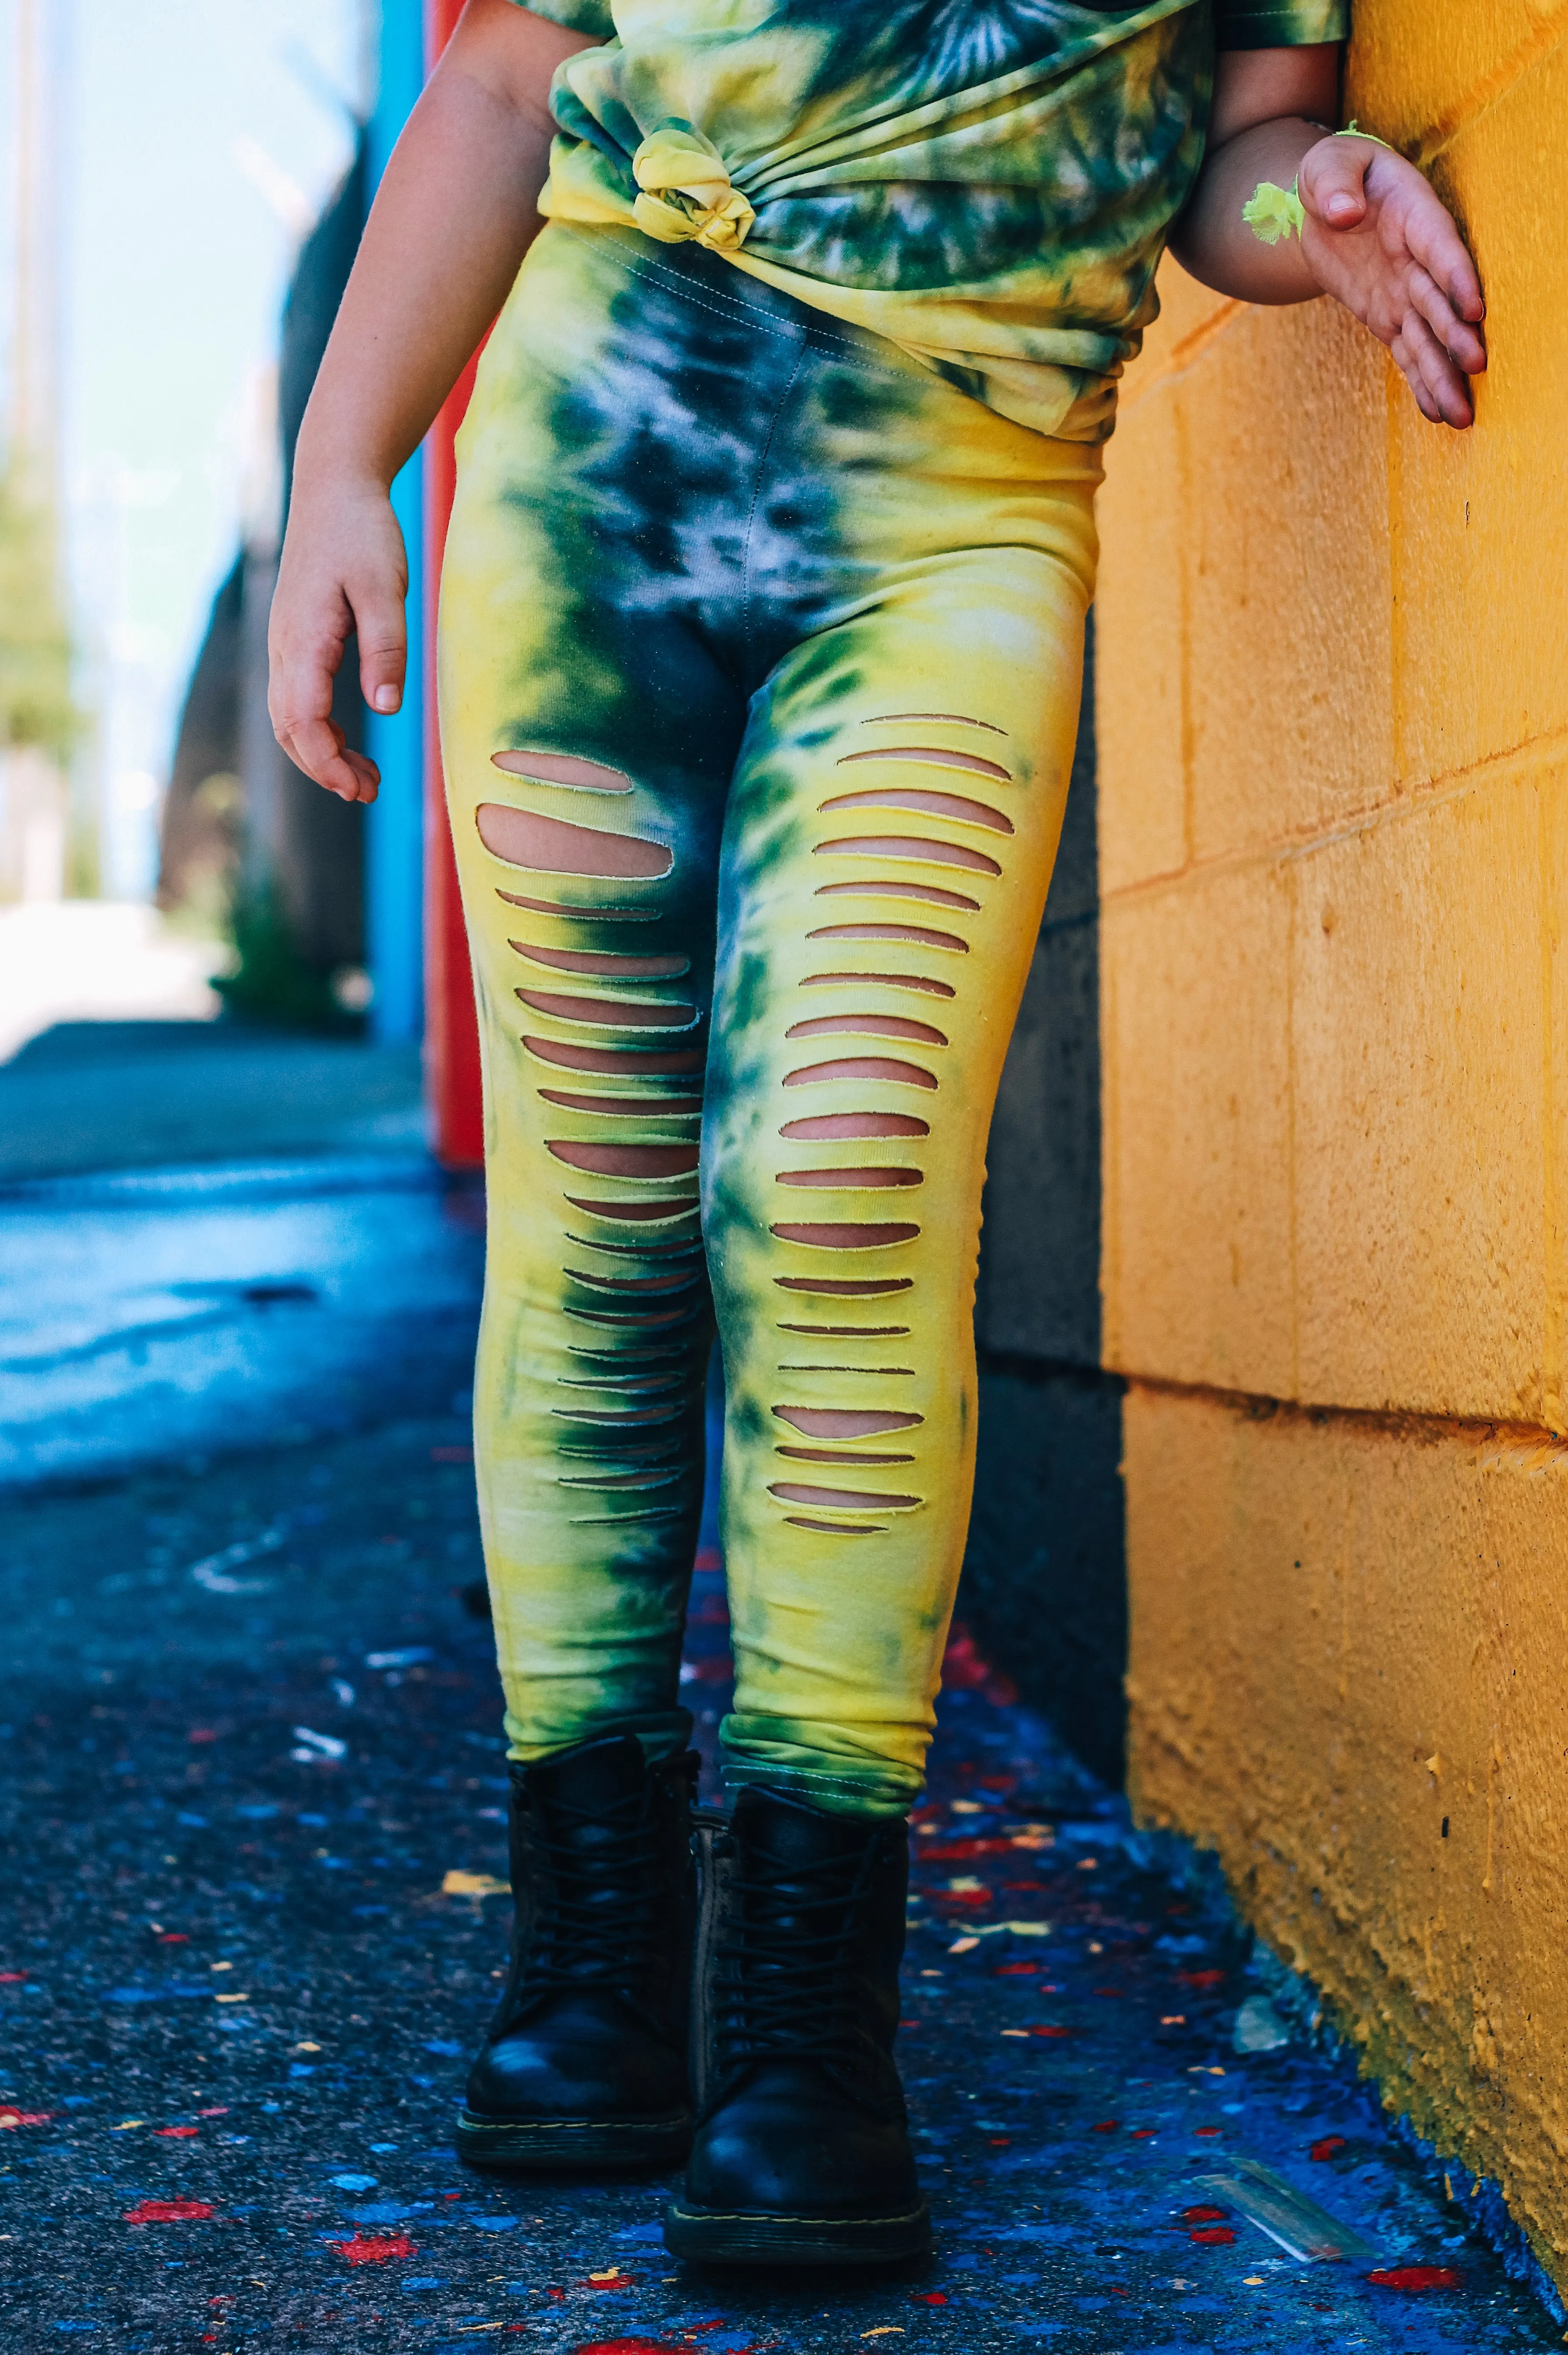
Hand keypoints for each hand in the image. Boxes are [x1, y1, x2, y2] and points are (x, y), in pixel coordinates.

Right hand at [267, 477, 409, 803]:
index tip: (360, 789)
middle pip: (289, 728)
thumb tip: (384, 709)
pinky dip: (320, 728)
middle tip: (369, 792)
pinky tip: (352, 738)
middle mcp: (284, 646)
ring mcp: (285, 643)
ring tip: (366, 778)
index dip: (327, 762)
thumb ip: (386, 649)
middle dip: (325, 768)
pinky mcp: (295, 638)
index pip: (302, 720)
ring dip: (322, 752)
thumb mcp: (386, 588)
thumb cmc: (363, 532)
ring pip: (290, 717)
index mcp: (304, 638)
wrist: (335, 488)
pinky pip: (298, 697)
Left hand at [1299, 135, 1485, 427]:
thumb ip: (1333, 182)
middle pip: (1440, 301)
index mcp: (1413, 216)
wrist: (1328, 203)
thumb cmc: (1334, 174)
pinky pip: (1408, 353)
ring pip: (1429, 338)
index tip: (1475, 308)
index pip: (1440, 249)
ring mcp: (1405, 292)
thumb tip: (1342, 212)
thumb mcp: (1327, 164)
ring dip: (1446, 374)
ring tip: (1462, 414)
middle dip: (1457, 334)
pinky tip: (1437, 413)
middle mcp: (1417, 260)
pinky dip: (1421, 382)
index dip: (1458, 278)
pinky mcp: (1388, 317)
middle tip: (1476, 365)